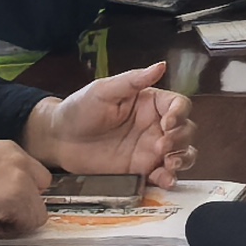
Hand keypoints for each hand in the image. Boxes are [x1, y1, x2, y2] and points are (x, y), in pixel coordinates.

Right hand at [0, 139, 52, 231]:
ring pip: (37, 212)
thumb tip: (0, 200)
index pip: (32, 175)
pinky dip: (9, 231)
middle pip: (41, 190)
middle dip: (23, 206)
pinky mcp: (18, 199)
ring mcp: (22, 179)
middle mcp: (20, 159)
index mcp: (8, 149)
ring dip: (15, 222)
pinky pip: (29, 225)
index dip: (18, 194)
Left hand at [29, 66, 197, 178]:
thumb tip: (161, 65)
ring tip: (170, 164)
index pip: (178, 106)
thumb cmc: (79, 109)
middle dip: (180, 139)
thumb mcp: (104, 90)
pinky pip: (163, 175)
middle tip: (162, 147)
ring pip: (182, 153)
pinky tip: (165, 180)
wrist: (59, 140)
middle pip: (186, 130)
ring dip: (182, 159)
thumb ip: (133, 80)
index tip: (168, 123)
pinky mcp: (141, 170)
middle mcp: (155, 126)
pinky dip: (169, 178)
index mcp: (150, 103)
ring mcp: (150, 150)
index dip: (179, 114)